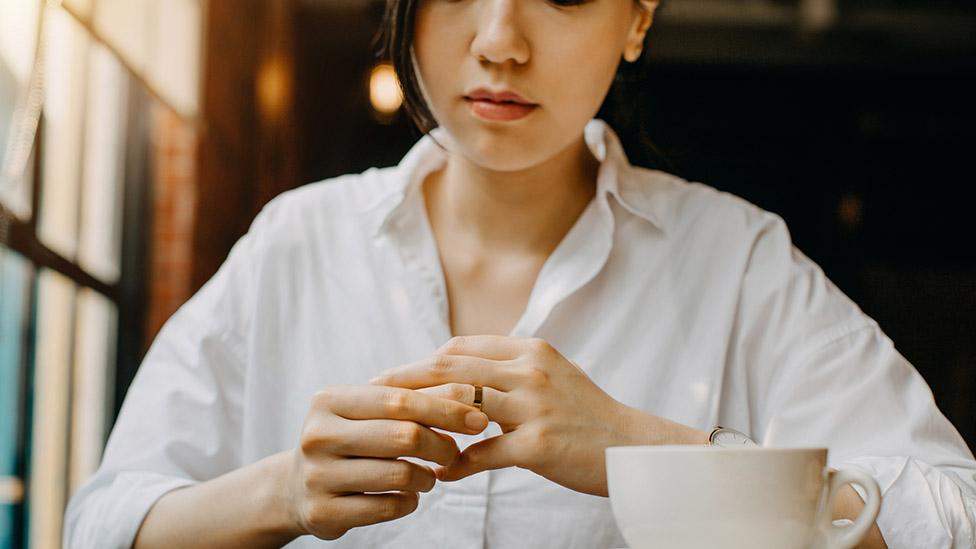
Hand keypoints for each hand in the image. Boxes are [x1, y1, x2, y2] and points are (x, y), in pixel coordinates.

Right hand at [287, 385, 488, 539]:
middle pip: (405, 435)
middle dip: (442, 445)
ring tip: (429, 477)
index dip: (446, 408)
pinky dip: (410, 502)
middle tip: (455, 453)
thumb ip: (406, 403)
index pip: (400, 400)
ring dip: (427, 478)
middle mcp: (318, 435)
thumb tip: (471, 402)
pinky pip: (388, 507)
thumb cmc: (347, 441)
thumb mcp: (363, 414)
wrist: (294, 487)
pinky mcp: (323, 512)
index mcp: (330, 401)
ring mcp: (317, 475)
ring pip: (400, 473)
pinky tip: (409, 496)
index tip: (479, 418)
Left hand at [368, 336, 665, 496]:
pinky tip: (443, 473)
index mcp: (530, 350)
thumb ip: (509, 370)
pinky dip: (458, 464)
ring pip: (460, 405)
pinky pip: (483, 453)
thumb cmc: (587, 415)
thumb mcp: (551, 376)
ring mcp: (534, 406)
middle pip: (450, 369)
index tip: (392, 377)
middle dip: (406, 383)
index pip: (460, 348)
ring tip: (398, 435)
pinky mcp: (538, 444)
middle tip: (373, 398)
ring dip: (425, 421)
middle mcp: (530, 371)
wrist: (633, 448)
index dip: (421, 362)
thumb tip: (461, 375)